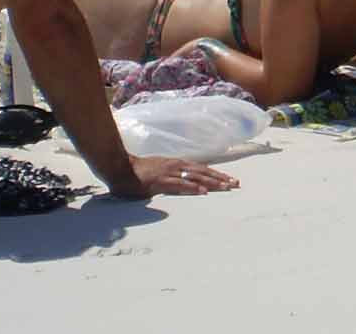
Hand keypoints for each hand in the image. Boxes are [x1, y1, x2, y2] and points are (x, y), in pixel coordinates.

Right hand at [114, 156, 239, 198]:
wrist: (120, 167)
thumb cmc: (138, 172)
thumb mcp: (159, 171)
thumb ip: (171, 177)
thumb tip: (183, 183)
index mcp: (176, 163)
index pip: (201, 168)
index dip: (216, 174)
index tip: (230, 180)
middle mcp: (175, 165)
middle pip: (203, 171)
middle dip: (220, 178)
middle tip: (236, 184)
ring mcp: (169, 172)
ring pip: (195, 177)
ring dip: (211, 182)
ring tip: (226, 187)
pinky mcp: (160, 181)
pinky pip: (179, 184)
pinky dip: (192, 187)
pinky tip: (203, 191)